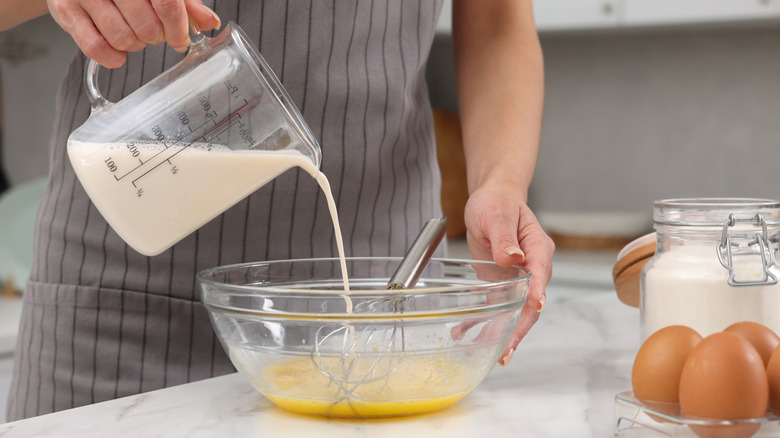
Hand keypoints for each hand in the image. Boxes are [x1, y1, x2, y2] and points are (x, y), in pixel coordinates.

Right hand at [46, 0, 220, 67]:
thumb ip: (184, 4)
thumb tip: (209, 22)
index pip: (167, 4)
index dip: (178, 28)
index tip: (179, 39)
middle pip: (147, 26)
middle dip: (155, 38)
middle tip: (151, 33)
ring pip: (123, 39)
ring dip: (133, 46)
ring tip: (130, 34)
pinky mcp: (66, 12)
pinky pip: (95, 48)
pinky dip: (112, 57)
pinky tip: (116, 50)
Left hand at [463, 184, 553, 364]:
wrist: (492, 199)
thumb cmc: (498, 203)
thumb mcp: (497, 216)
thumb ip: (505, 238)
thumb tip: (513, 257)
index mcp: (538, 247)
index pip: (541, 272)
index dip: (537, 291)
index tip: (535, 306)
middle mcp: (533, 266)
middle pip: (531, 301)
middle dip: (521, 327)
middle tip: (508, 348)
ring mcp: (519, 277)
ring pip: (516, 310)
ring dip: (505, 332)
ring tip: (495, 354)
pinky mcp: (503, 282)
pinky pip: (498, 305)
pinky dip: (484, 321)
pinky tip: (467, 333)